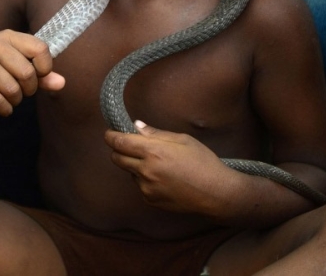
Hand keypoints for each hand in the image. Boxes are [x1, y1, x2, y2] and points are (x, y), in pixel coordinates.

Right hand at [0, 30, 64, 115]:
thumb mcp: (13, 61)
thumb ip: (39, 72)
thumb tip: (62, 83)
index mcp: (9, 36)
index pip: (40, 49)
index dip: (45, 68)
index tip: (38, 76)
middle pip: (27, 73)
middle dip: (29, 90)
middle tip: (22, 92)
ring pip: (11, 89)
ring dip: (15, 101)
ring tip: (10, 99)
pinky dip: (4, 109)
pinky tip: (3, 108)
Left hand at [104, 121, 235, 214]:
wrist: (216, 193)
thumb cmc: (203, 162)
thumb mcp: (182, 140)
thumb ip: (155, 133)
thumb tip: (135, 126)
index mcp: (153, 152)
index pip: (119, 143)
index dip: (111, 136)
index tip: (109, 133)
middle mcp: (146, 171)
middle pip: (117, 158)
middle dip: (118, 150)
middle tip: (129, 145)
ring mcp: (147, 188)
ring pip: (129, 172)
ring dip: (135, 166)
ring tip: (159, 164)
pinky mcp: (150, 200)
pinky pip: (140, 186)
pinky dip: (145, 179)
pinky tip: (164, 178)